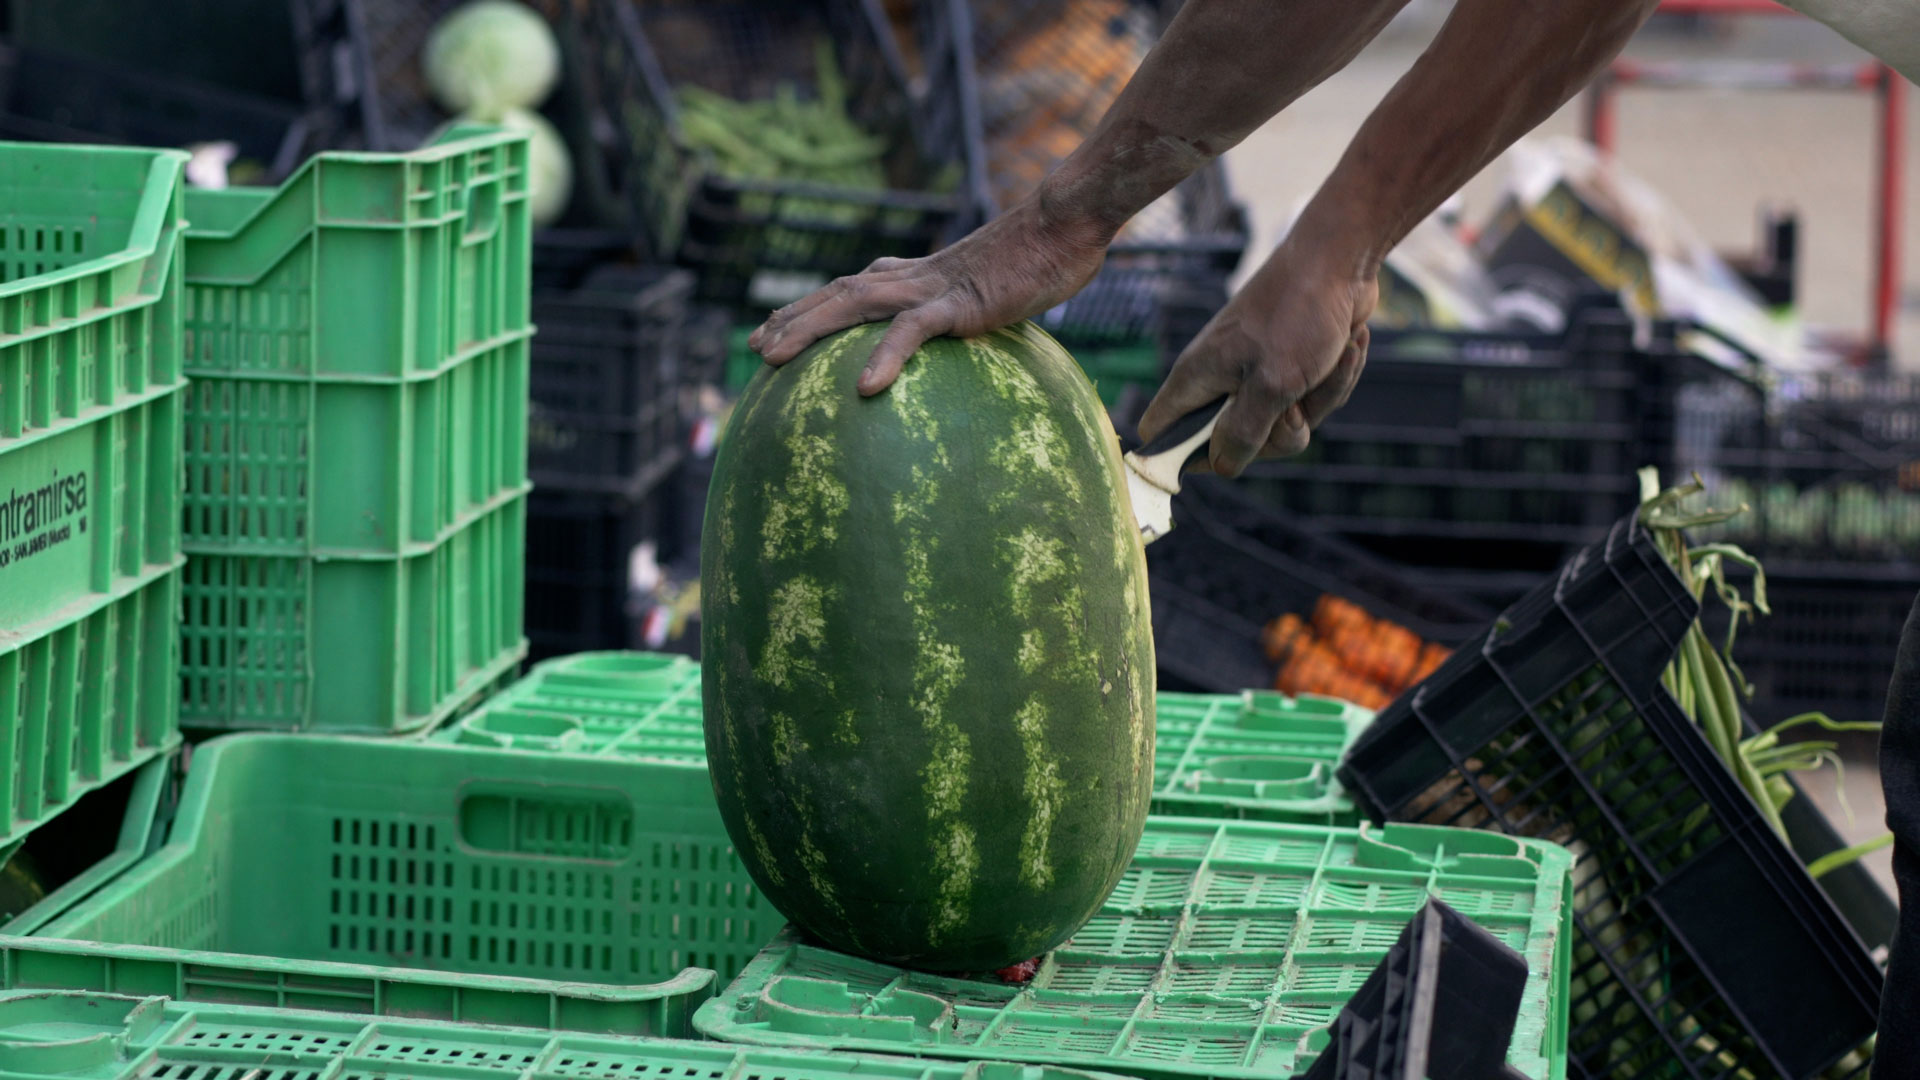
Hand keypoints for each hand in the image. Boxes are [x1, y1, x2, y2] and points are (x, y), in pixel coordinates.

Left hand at [748, 194, 1112, 394]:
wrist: (1068, 222)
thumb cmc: (1045, 257)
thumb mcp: (999, 289)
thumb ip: (974, 310)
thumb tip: (972, 332)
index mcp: (920, 273)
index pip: (852, 287)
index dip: (811, 307)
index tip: (778, 329)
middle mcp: (914, 276)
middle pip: (837, 294)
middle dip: (792, 319)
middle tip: (755, 349)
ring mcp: (932, 287)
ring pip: (853, 304)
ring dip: (807, 329)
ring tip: (772, 358)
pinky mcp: (959, 302)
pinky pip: (913, 331)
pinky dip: (886, 356)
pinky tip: (865, 388)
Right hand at [1138, 236, 1376, 476]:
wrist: (1342, 258)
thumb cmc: (1300, 313)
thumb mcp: (1274, 384)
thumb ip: (1244, 433)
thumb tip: (1222, 466)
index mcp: (1196, 378)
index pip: (1159, 432)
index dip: (1178, 455)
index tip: (1224, 455)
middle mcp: (1219, 378)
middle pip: (1236, 444)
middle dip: (1279, 433)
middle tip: (1293, 401)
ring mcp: (1255, 373)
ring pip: (1284, 425)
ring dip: (1320, 399)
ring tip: (1332, 357)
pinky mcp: (1290, 367)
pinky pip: (1310, 402)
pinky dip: (1335, 379)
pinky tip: (1347, 347)